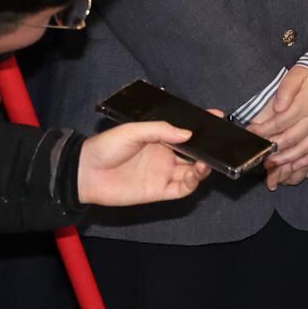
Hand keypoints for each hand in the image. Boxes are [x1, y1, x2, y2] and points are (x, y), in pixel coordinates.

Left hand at [77, 120, 211, 205]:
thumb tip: (188, 134)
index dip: (203, 125)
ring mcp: (164, 173)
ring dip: (204, 167)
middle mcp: (166, 155)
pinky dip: (193, 183)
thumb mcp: (133, 131)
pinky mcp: (160, 191)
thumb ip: (161, 130)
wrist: (86, 173)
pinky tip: (196, 174)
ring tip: (207, 162)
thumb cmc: (107, 147)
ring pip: (192, 171)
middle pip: (194, 152)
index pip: (187, 131)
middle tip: (221, 145)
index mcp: (161, 138)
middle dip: (209, 148)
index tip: (219, 117)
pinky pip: (182, 189)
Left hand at [247, 67, 307, 187]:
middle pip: (291, 139)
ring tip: (274, 165)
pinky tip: (297, 166)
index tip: (251, 133)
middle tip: (261, 156)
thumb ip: (286, 90)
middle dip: (274, 150)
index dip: (264, 130)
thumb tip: (278, 108)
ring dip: (288, 160)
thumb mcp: (296, 75)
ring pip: (305, 149)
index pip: (280, 122)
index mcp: (305, 105)